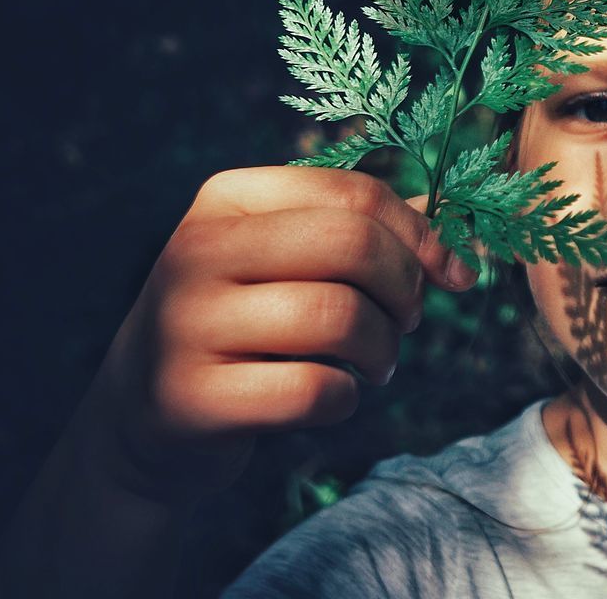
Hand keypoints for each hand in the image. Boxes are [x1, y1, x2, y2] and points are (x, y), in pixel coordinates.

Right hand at [75, 166, 476, 505]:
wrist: (143, 412)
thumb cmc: (246, 319)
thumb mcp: (285, 256)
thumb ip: (364, 235)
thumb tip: (463, 252)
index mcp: (227, 197)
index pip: (354, 194)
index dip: (421, 235)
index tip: (452, 274)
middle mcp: (198, 249)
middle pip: (351, 246)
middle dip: (405, 289)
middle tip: (407, 321)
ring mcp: (186, 323)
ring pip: (339, 318)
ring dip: (383, 350)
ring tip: (376, 363)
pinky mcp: (189, 399)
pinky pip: (312, 391)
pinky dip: (346, 398)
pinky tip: (334, 397)